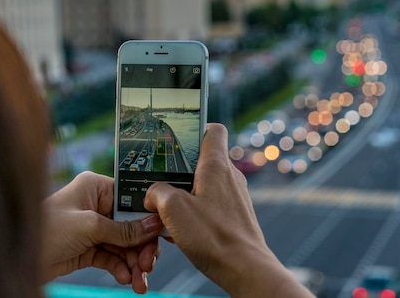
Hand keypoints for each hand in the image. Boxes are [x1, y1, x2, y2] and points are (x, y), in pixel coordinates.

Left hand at [41, 172, 162, 293]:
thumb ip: (123, 229)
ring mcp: (93, 228)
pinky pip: (113, 258)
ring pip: (124, 245)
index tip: (160, 234)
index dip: (147, 218)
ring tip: (139, 281)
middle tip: (148, 264)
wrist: (17, 258)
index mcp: (96, 188)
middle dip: (142, 247)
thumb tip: (152, 226)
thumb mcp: (89, 227)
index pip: (131, 200)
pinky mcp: (89, 248)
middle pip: (131, 226)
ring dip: (134, 263)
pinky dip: (121, 268)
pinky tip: (126, 278)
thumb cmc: (45, 229)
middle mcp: (97, 205)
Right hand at [144, 124, 314, 297]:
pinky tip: (182, 232)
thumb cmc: (213, 237)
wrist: (244, 269)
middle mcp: (229, 176)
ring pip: (203, 186)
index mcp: (216, 166)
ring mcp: (234, 196)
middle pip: (201, 161)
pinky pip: (209, 206)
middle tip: (161, 187)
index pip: (213, 130)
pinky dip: (194, 214)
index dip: (195, 130)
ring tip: (170, 216)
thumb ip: (158, 193)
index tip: (177, 142)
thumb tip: (154, 194)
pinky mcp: (234, 215)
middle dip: (178, 173)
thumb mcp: (173, 210)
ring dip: (184, 198)